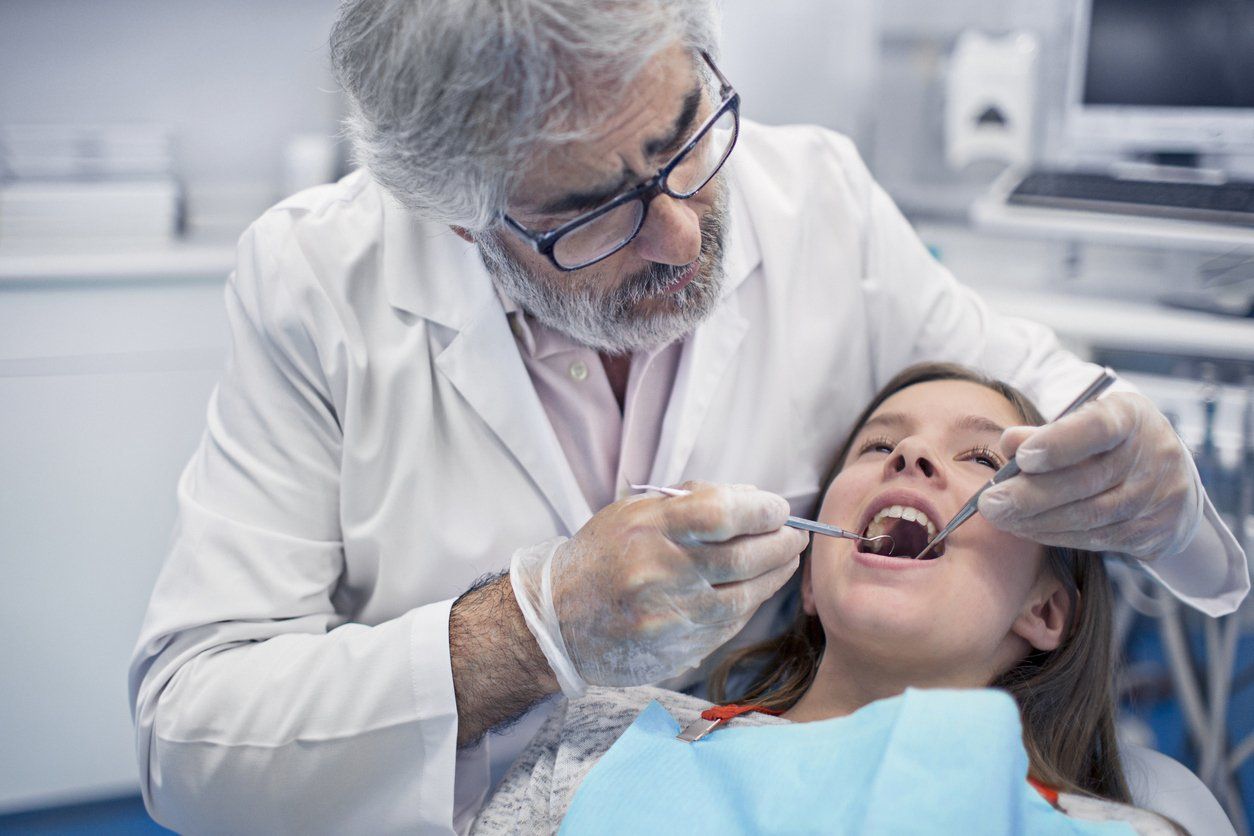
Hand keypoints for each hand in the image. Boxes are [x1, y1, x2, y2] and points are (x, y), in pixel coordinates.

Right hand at [510, 482, 807, 695]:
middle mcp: (657, 573)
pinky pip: (729, 625)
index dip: (761, 509)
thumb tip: (754, 497)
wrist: (558, 620)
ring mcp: (668, 617)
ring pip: (743, 596)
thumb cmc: (602, 556)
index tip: (779, 508)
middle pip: (741, 556)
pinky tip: (757, 588)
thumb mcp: (634, 513)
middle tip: (796, 534)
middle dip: (780, 543)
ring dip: (775, 575)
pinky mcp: (676, 650)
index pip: (719, 513)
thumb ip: (693, 500)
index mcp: (646, 530)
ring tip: (786, 559)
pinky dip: (751, 603)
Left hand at [978, 392, 1200, 558]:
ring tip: (999, 518)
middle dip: (1029, 495)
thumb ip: (1046, 431)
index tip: (1022, 457)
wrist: (1173, 480)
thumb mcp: (1086, 420)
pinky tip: (1025, 528)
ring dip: (1035, 521)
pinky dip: (1053, 534)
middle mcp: (1151, 456)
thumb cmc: (1113, 441)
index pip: (1097, 428)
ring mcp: (1155, 497)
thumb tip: (1008, 442)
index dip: (1058, 444)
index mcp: (1131, 416)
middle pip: (1084, 481)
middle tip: (989, 503)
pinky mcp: (1150, 532)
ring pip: (1086, 516)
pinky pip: (1093, 538)